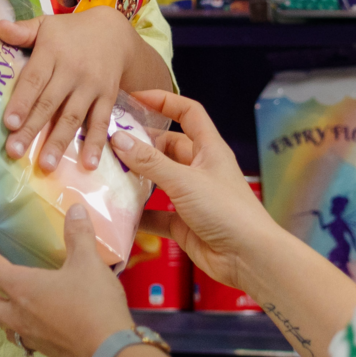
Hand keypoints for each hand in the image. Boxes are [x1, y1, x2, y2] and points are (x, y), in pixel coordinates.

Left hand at [0, 6, 135, 171]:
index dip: (22, 101)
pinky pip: (101, 122)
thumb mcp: (46, 25)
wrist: (114, 33)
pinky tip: (88, 164)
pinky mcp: (108, 97)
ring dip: (60, 141)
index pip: (34, 78)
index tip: (9, 122)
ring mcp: (92, 86)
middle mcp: (72, 70)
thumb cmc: (70, 32)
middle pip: (50, 102)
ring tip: (47, 165)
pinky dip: (96, 143)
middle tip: (15, 152)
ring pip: (73, 116)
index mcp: (52, 51)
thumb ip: (22, 31)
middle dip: (32, 128)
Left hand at [0, 205, 131, 356]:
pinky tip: (23, 325)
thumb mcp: (88, 264)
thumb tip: (75, 209)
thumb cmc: (94, 306)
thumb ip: (79, 236)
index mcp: (22, 287)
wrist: (111, 355)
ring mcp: (30, 335)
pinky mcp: (46, 350)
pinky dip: (13, 326)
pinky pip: (20, 336)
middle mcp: (18, 312)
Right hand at [113, 90, 275, 289]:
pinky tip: (118, 211)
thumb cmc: (226, 210)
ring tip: (107, 173)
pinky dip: (139, 213)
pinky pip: (155, 213)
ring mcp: (191, 196)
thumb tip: (118, 139)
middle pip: (166, 146)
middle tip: (109, 143)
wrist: (248, 257)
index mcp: (208, 149)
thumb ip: (150, 161)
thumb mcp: (184, 180)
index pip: (188, 113)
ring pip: (159, 179)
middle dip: (141, 144)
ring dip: (137, 178)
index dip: (164, 101)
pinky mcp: (183, 222)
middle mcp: (200, 169)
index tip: (135, 99)